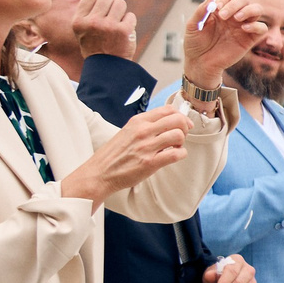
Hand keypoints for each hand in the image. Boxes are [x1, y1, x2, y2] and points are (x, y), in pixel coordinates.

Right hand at [60, 100, 190, 204]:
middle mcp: (143, 131)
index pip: (168, 109)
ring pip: (178, 135)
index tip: (183, 124)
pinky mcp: (150, 163)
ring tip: (175, 148)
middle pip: (177, 120)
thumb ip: (145, 126)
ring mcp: (146, 147)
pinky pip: (176, 154)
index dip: (181, 116)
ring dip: (182, 142)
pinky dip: (181, 155)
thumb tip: (166, 123)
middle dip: (184, 128)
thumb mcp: (127, 131)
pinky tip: (174, 157)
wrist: (99, 173)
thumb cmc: (113, 155)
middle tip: (180, 137)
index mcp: (138, 121)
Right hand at [69, 0, 136, 59]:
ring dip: (121, 11)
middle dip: (112, 4)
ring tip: (117, 22)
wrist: (107, 67)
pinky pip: (130, 15)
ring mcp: (108, 26)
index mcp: (79, 21)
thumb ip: (89, 7)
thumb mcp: (84, 27)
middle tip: (112, 16)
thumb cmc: (96, 44)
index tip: (102, 8)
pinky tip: (124, 31)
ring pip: (120, 3)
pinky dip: (129, 22)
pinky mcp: (123, 31)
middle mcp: (92, 22)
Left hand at [181, 0, 268, 87]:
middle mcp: (234, 15)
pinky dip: (256, 25)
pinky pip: (262, 28)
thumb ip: (201, 11)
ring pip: (257, 9)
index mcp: (221, 9)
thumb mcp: (192, 26)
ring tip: (236, 18)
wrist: (200, 64)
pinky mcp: (250, 39)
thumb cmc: (195, 44)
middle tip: (223, 16)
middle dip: (235, 3)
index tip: (216, 7)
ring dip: (248, 10)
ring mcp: (243, 26)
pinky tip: (244, 28)